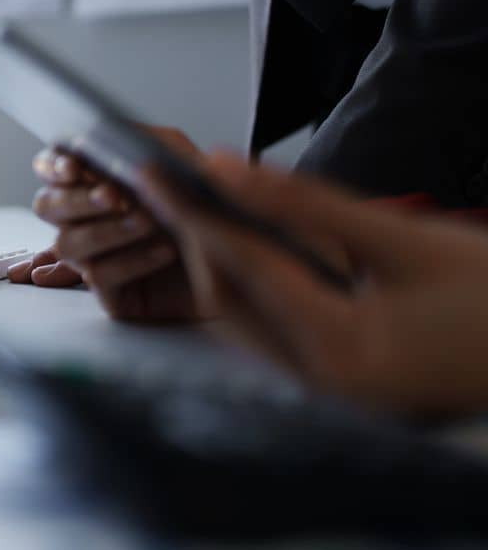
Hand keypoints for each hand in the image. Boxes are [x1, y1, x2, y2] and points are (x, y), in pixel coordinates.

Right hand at [7, 128, 206, 322]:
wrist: (245, 259)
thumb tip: (110, 135)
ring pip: (68, 243)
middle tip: (113, 196)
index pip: (50, 168)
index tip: (73, 167)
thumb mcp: (186, 160)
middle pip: (47, 206)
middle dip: (77, 200)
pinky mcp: (111, 291)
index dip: (53, 166)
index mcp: (95, 180)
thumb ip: (148, 142)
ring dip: (106, 230)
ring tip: (148, 222)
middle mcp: (88, 217)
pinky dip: (131, 259)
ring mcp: (95, 255)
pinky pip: (100, 277)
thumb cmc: (210, 209)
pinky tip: (162, 249)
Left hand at [142, 153, 487, 416]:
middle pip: (229, 301)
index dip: (195, 212)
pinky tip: (251, 242)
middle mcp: (323, 382)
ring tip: (201, 204)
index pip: (243, 268)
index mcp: (338, 350)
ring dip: (221, 262)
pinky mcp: (342, 380)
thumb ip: (306, 204)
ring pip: (245, 318)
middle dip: (198, 239)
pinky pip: (275, 329)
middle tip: (172, 184)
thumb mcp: (403, 239)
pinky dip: (255, 285)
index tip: (155, 172)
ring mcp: (331, 389)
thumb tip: (227, 168)